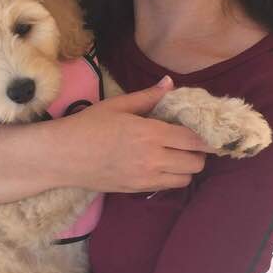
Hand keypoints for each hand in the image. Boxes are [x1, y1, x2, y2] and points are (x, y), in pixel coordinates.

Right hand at [53, 77, 212, 192]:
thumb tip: (170, 83)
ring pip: (186, 178)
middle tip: (192, 143)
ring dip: (187, 167)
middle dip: (199, 153)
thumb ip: (148, 96)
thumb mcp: (117, 105)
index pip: (193, 139)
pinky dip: (173, 177)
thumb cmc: (88, 126)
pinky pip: (168, 187)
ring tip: (179, 155)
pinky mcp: (137, 189)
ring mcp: (146, 177)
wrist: (62, 156)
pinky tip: (164, 165)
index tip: (210, 133)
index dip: (206, 138)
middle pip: (196, 162)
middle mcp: (153, 157)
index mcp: (150, 133)